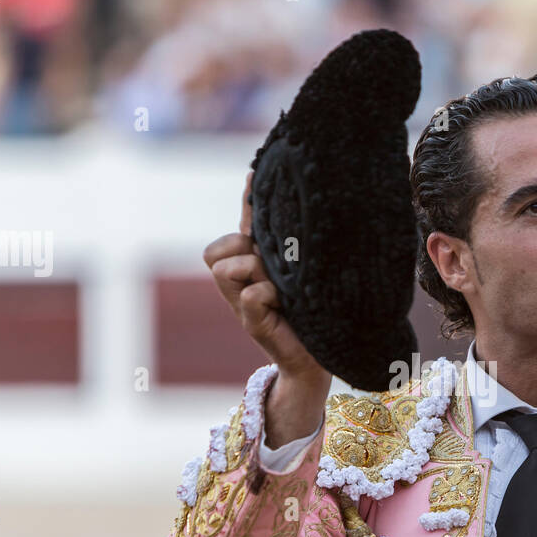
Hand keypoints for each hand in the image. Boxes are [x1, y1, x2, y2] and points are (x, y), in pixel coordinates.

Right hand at [203, 171, 330, 446]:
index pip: (234, 230)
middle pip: (218, 249)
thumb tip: (284, 193)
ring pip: (229, 267)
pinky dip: (266, 294)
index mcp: (252, 267)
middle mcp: (240, 283)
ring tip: (282, 286)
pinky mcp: (252, 323)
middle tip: (272, 265)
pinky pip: (249, 293)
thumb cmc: (315, 311)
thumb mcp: (300, 269)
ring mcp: (242, 304)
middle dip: (243, 247)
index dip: (245, 206)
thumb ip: (285, 240)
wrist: (318, 358)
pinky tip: (283, 303)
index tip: (255, 177)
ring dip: (256, 269)